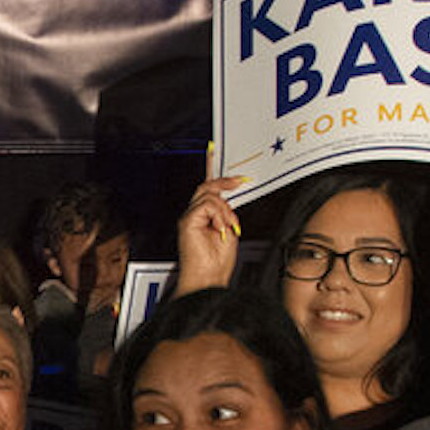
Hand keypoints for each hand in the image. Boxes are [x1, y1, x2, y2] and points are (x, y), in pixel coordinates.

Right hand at [175, 151, 247, 294]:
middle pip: (207, 186)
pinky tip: (221, 229)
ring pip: (209, 195)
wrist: (208, 278)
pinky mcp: (187, 221)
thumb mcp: (229, 231)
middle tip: (241, 181)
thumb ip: (226, 213)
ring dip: (226, 210)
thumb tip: (229, 199)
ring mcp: (189, 217)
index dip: (211, 169)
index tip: (215, 151)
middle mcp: (194, 215)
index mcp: (204, 216)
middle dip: (224, 181)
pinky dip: (219, 215)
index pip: (206, 187)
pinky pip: (207, 205)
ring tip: (230, 228)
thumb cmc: (217, 263)